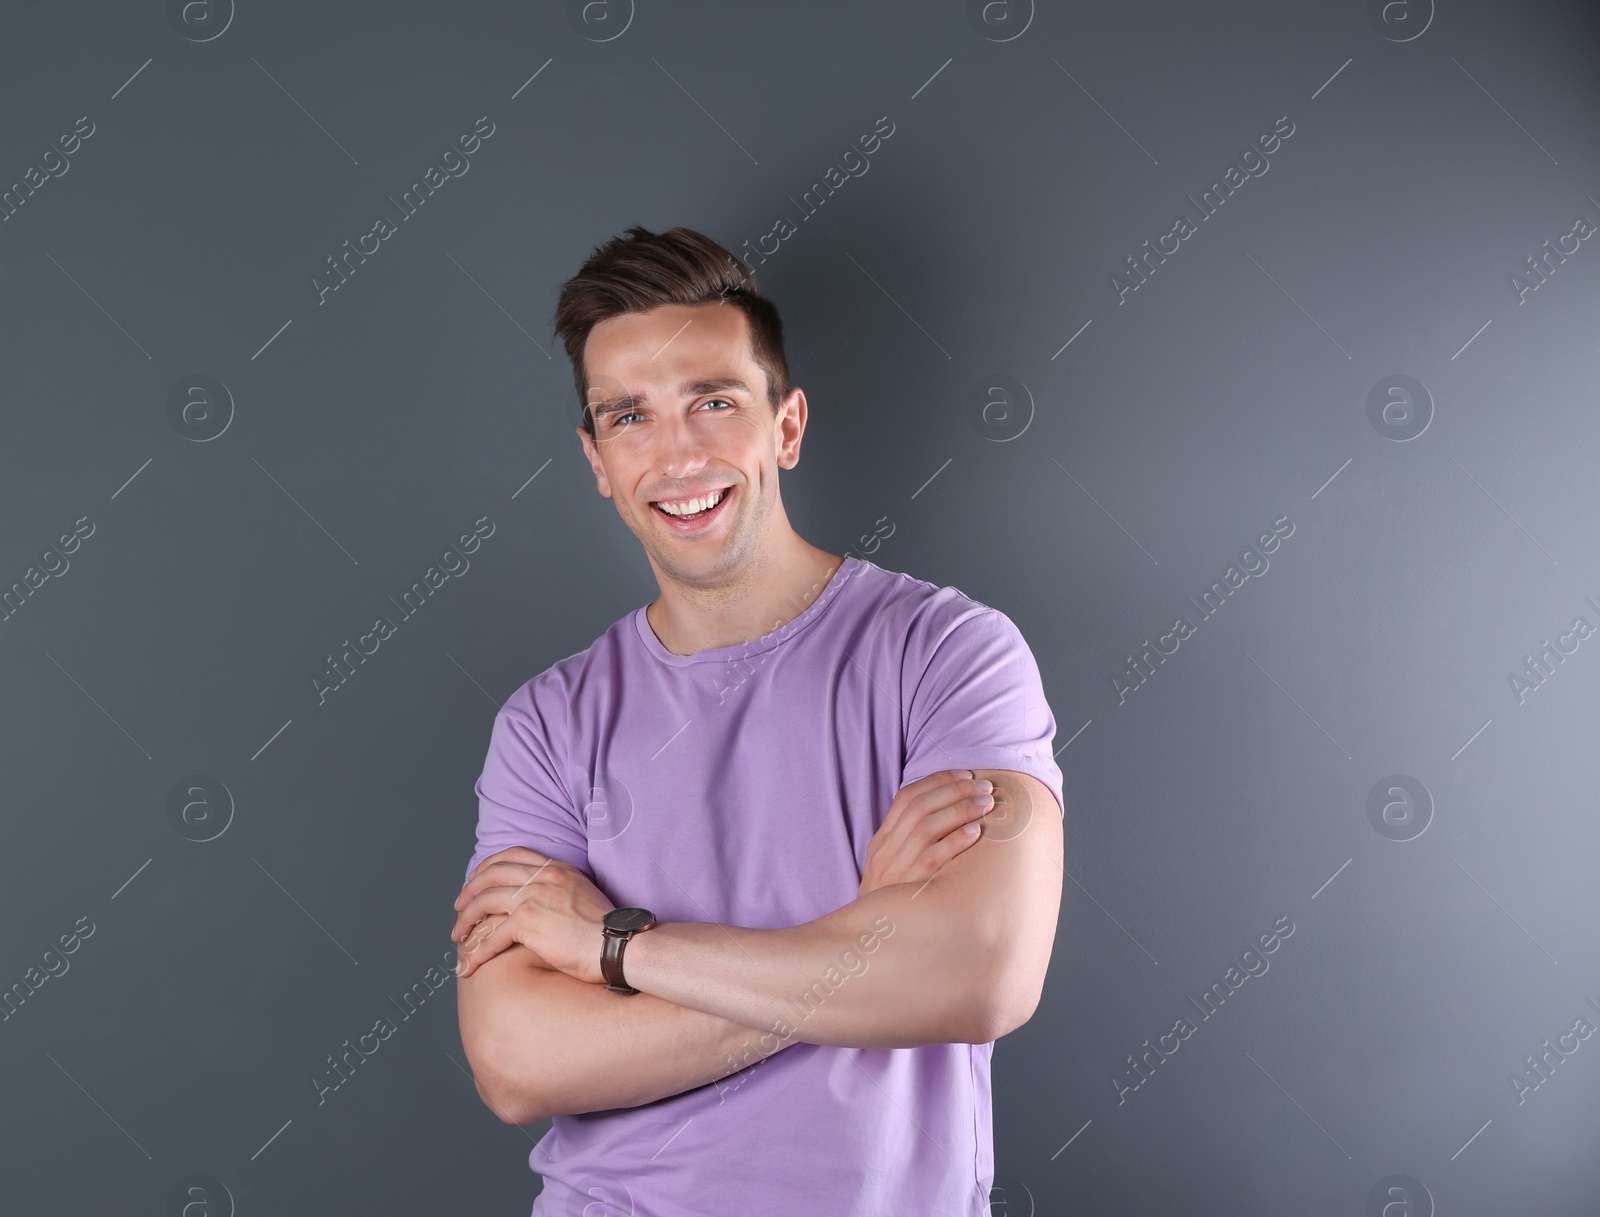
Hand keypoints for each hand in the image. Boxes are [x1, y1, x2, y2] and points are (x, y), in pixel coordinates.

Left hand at [451, 847, 615, 981]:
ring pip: (484, 901)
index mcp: (556, 868)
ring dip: (466, 921)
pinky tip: (469, 966)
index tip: (477, 882)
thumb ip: (561, 892)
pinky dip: (476, 952)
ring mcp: (534, 896)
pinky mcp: (529, 921)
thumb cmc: (606, 931)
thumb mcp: (584, 897)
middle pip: (491, 874)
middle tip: (459, 910)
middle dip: (469, 892)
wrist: (619, 944)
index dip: (487, 867)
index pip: (512, 855)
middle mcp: (543, 877)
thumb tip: (543, 905)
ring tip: (458, 938)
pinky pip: (491, 935)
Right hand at [858, 770, 994, 898]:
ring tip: (986, 804)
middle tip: (985, 787)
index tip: (965, 775)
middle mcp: (885, 850)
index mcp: (881, 841)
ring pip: (927, 827)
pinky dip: (955, 842)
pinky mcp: (909, 888)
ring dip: (960, 810)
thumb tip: (947, 815)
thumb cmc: (891, 903)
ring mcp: (895, 868)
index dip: (937, 781)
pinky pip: (933, 859)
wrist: (868, 940)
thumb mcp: (890, 868)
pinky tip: (975, 833)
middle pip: (920, 806)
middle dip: (955, 790)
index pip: (906, 797)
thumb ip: (909, 843)